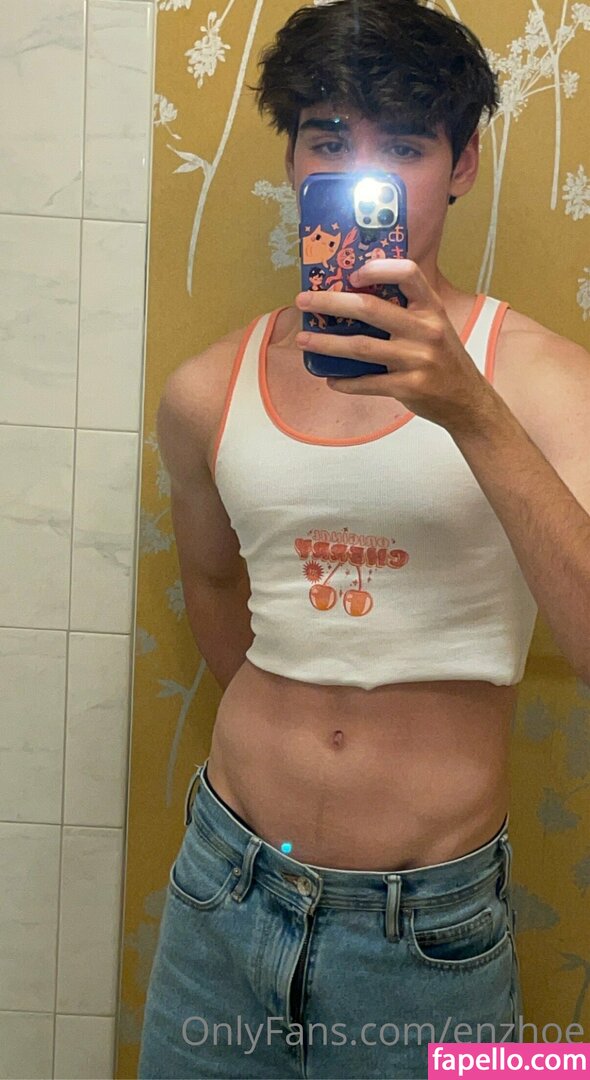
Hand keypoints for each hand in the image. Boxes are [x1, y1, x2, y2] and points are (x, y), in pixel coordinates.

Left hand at [294, 259, 498, 435]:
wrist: (467, 400)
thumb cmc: (444, 358)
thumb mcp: (435, 325)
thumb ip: (407, 310)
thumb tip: (355, 295)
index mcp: (431, 308)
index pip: (408, 273)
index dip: (378, 268)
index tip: (353, 273)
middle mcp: (426, 330)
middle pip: (370, 309)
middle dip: (330, 303)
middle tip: (304, 301)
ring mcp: (417, 360)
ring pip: (361, 347)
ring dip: (326, 343)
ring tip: (303, 340)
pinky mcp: (409, 387)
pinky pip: (367, 383)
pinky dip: (344, 381)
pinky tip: (329, 378)